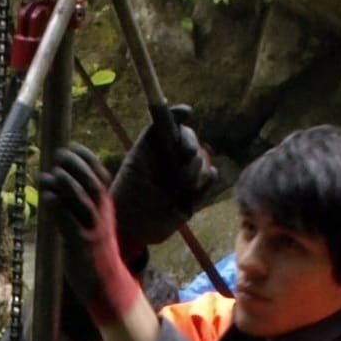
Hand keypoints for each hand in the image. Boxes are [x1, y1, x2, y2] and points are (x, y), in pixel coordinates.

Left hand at [39, 146, 147, 329]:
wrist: (105, 282)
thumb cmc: (92, 248)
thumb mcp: (90, 220)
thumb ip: (75, 201)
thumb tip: (51, 178)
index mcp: (105, 207)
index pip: (100, 176)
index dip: (87, 159)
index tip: (71, 147)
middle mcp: (101, 216)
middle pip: (93, 185)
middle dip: (77, 166)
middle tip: (60, 155)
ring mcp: (92, 230)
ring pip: (84, 203)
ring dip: (68, 185)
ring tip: (53, 174)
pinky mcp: (81, 246)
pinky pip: (70, 225)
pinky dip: (59, 209)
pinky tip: (48, 198)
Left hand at [110, 103, 212, 250]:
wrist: (134, 228)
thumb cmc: (129, 195)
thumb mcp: (136, 162)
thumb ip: (151, 138)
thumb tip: (168, 111)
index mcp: (154, 147)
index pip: (170, 123)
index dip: (179, 114)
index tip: (186, 113)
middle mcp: (170, 157)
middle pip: (190, 140)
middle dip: (190, 147)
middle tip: (185, 157)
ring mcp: (183, 174)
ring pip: (202, 160)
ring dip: (196, 170)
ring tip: (182, 185)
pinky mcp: (195, 191)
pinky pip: (212, 178)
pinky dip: (207, 181)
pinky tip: (194, 190)